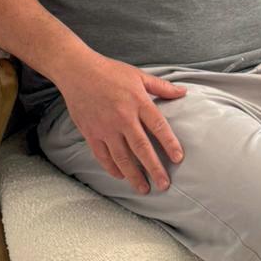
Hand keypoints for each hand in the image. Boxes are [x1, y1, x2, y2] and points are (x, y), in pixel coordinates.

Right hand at [59, 53, 187, 194]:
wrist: (77, 71)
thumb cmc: (110, 72)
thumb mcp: (138, 75)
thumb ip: (161, 87)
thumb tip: (183, 92)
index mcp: (138, 102)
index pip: (158, 126)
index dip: (169, 143)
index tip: (178, 158)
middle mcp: (123, 118)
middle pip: (142, 148)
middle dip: (154, 168)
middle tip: (164, 185)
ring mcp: (106, 128)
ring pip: (122, 157)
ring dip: (134, 175)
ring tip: (144, 188)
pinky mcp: (91, 133)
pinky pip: (103, 156)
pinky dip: (112, 168)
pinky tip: (121, 176)